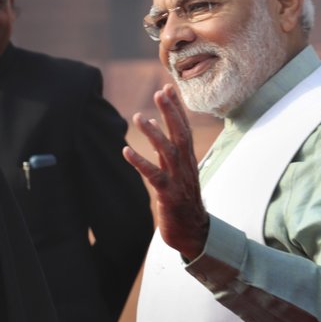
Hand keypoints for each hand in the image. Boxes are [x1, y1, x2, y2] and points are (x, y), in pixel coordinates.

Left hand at [122, 84, 208, 259]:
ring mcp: (179, 180)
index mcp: (188, 160)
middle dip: (171, 112)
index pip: (184, 128)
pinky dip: (140, 162)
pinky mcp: (169, 195)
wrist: (194, 234)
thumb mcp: (177, 173)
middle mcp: (186, 166)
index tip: (168, 87)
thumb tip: (156, 128)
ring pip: (168, 151)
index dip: (176, 108)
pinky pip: (154, 175)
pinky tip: (126, 151)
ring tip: (139, 117)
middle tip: (160, 92)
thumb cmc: (183, 202)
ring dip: (154, 133)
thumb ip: (167, 151)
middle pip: (181, 134)